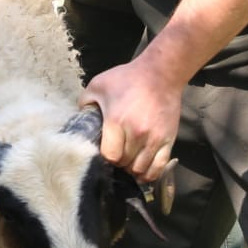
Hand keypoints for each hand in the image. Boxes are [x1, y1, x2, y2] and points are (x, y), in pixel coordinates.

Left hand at [79, 55, 184, 182]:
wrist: (161, 74)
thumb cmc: (127, 79)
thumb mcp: (98, 84)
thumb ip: (85, 103)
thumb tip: (79, 119)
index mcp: (116, 121)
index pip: (110, 156)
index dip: (105, 158)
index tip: (103, 151)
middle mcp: (136, 133)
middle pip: (124, 163)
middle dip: (118, 163)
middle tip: (116, 155)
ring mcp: (154, 138)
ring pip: (140, 169)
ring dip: (132, 169)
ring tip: (128, 161)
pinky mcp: (168, 140)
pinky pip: (158, 167)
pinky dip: (149, 174)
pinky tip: (142, 171)